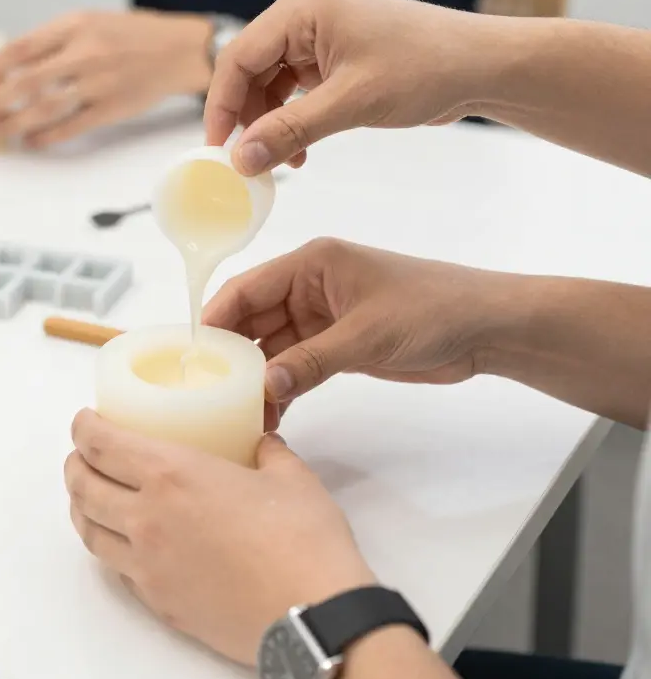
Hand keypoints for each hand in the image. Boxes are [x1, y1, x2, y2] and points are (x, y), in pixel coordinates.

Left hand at [0, 10, 213, 146]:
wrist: (178, 50)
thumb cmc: (130, 35)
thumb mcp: (89, 22)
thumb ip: (53, 40)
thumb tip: (10, 65)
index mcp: (74, 26)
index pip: (20, 49)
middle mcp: (85, 53)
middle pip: (26, 81)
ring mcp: (99, 82)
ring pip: (45, 107)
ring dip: (15, 122)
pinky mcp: (113, 108)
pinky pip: (72, 126)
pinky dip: (47, 136)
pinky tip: (31, 141)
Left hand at [65, 410, 374, 665]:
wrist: (311, 617)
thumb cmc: (302, 538)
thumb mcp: (289, 477)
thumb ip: (269, 453)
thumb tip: (263, 446)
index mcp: (171, 475)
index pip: (102, 445)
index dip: (84, 428)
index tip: (84, 420)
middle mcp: (146, 518)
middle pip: (83, 487)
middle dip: (75, 465)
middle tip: (82, 455)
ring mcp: (147, 567)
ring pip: (90, 532)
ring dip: (82, 508)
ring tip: (91, 497)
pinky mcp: (159, 604)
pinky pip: (118, 570)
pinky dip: (111, 549)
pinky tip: (127, 543)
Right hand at [204, 0, 507, 175]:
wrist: (480, 66)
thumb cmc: (425, 68)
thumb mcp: (351, 103)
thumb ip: (289, 131)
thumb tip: (240, 161)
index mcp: (302, 6)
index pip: (238, 57)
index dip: (221, 105)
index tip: (217, 149)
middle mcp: (303, 12)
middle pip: (250, 70)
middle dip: (247, 118)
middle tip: (246, 162)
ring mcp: (317, 32)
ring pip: (269, 83)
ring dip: (270, 124)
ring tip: (283, 162)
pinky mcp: (332, 53)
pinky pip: (294, 88)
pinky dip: (292, 119)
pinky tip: (300, 151)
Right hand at [204, 238, 514, 424]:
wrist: (485, 328)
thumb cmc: (431, 308)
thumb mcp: (366, 334)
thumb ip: (311, 360)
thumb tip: (263, 388)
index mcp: (311, 264)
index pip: (247, 288)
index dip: (217, 318)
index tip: (193, 353)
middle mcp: (309, 287)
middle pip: (254, 320)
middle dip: (233, 355)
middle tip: (209, 391)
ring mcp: (322, 318)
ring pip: (272, 347)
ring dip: (257, 377)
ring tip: (236, 412)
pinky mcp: (337, 345)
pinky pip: (296, 365)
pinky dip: (283, 387)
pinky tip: (269, 414)